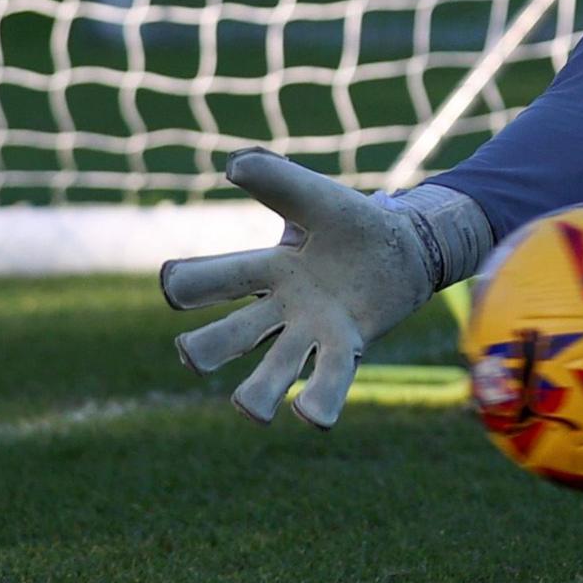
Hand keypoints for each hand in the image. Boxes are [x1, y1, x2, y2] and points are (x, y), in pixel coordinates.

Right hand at [159, 151, 490, 427]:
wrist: (408, 247)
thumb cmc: (353, 225)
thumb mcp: (316, 198)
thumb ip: (279, 180)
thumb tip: (233, 164)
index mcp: (265, 270)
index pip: (213, 279)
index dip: (187, 283)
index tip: (173, 284)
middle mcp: (279, 310)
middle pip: (228, 337)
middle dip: (205, 347)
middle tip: (191, 353)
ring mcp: (310, 333)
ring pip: (271, 371)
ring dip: (256, 394)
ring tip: (250, 409)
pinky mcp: (347, 347)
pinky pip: (327, 381)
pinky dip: (318, 401)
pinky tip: (309, 418)